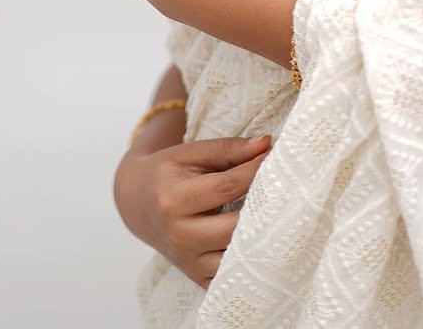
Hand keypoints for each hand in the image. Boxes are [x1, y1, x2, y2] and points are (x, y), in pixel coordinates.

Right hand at [114, 135, 270, 288]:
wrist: (138, 205)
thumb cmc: (167, 173)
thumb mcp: (190, 153)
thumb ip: (228, 149)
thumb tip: (266, 144)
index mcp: (173, 199)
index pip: (227, 186)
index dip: (256, 171)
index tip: (276, 158)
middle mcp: (179, 235)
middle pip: (235, 225)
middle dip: (263, 207)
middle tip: (284, 190)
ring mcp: (188, 261)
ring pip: (236, 255)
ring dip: (260, 236)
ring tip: (277, 214)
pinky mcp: (197, 278)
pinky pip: (232, 275)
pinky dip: (248, 260)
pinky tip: (260, 240)